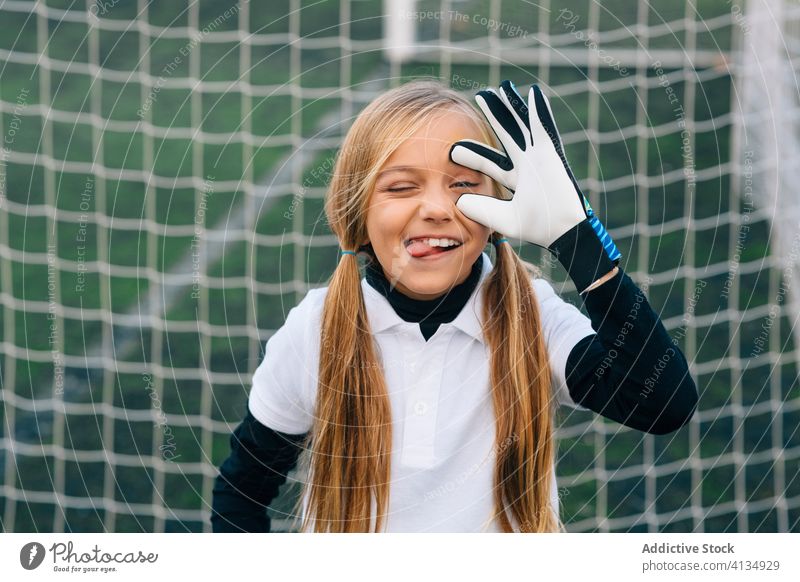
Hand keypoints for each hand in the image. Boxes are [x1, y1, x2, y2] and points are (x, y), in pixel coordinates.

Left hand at [450, 81, 621, 292]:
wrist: (561, 231)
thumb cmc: (537, 227)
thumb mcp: (501, 218)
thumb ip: (480, 209)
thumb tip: (458, 201)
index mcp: (516, 178)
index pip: (490, 162)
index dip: (473, 154)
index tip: (452, 150)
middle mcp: (527, 164)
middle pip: (507, 134)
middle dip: (495, 116)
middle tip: (480, 97)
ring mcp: (540, 157)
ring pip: (524, 125)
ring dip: (513, 106)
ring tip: (502, 88)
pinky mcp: (552, 154)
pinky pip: (545, 128)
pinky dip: (540, 111)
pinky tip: (534, 93)